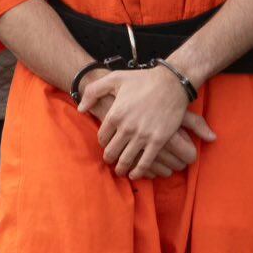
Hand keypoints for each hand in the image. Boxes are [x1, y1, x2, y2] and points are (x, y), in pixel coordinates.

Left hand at [79, 67, 216, 178]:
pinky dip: (138, 172)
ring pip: (126, 159)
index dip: (102, 142)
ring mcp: (143, 135)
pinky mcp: (158, 140)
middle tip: (111, 160)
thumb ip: (93, 91)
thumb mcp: (114, 78)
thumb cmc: (142, 79)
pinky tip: (135, 174)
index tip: (106, 144)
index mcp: (115, 114)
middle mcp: (127, 127)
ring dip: (121, 167)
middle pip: (111, 151)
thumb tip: (80, 108)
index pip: (102, 137)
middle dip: (109, 158)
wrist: (171, 83)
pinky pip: (145, 162)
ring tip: (120, 170)